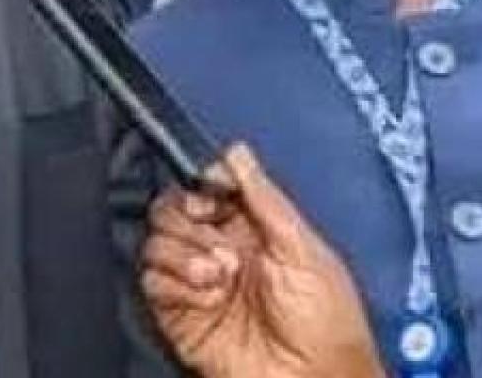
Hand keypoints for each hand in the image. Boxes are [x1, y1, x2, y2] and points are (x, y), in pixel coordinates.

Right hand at [141, 143, 385, 377]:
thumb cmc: (329, 328)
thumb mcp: (306, 250)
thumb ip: (267, 199)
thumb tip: (237, 153)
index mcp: (252, 233)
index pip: (205, 189)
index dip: (201, 186)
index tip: (211, 195)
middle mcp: (219, 253)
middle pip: (171, 209)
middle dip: (190, 220)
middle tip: (221, 245)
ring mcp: (197, 284)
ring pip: (157, 241)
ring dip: (186, 254)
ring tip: (219, 276)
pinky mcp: (179, 314)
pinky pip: (152, 281)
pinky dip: (177, 284)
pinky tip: (208, 297)